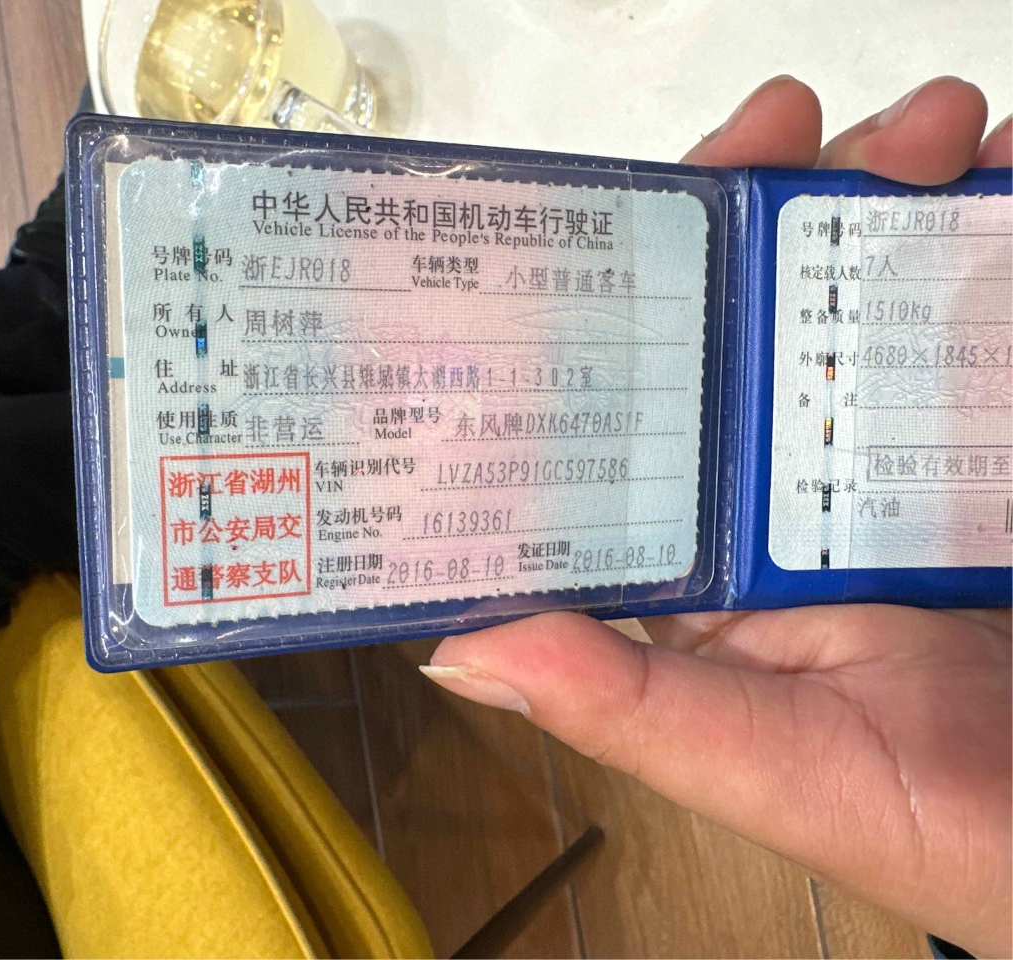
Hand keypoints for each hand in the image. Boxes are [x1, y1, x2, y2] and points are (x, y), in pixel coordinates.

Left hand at [421, 77, 1011, 957]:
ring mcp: (898, 445)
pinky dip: (998, 221)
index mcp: (709, 537)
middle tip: (792, 126)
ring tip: (936, 134)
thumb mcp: (759, 764)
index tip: (647, 200)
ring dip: (889, 190)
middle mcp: (788, 478)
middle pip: (758, 308)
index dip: (634, 292)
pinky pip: (986, 302)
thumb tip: (452, 646)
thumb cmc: (933, 819)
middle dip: (772, 203)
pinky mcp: (987, 433)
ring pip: (871, 283)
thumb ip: (620, 703)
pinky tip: (1008, 168)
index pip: (643, 390)